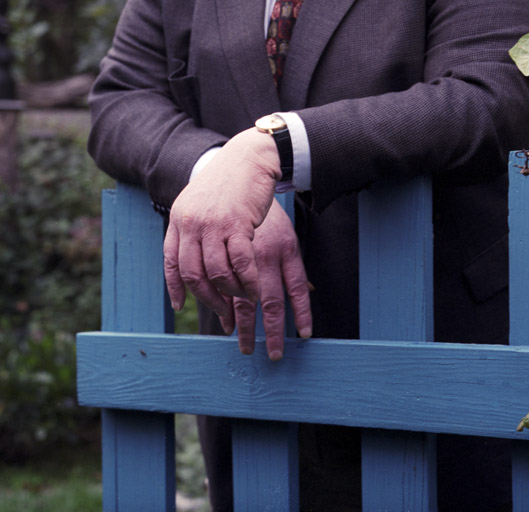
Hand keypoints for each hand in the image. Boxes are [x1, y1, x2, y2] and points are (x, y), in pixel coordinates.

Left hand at [163, 128, 279, 324]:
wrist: (248, 157)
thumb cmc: (228, 182)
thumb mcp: (200, 203)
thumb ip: (193, 228)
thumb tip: (193, 258)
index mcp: (179, 219)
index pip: (171, 262)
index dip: (175, 287)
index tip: (181, 305)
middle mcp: (191, 223)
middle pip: (193, 274)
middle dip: (208, 298)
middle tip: (222, 311)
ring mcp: (213, 224)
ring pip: (217, 272)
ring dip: (232, 292)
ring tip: (244, 297)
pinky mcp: (237, 224)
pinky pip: (241, 263)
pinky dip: (248, 281)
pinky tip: (255, 288)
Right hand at [230, 199, 312, 359]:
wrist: (243, 172)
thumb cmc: (267, 214)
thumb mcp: (286, 235)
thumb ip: (295, 267)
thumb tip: (311, 291)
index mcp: (285, 248)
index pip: (298, 288)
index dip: (303, 313)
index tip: (305, 336)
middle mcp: (265, 253)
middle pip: (271, 301)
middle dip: (272, 332)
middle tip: (271, 356)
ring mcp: (240, 250)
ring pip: (240, 297)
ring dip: (242, 325)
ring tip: (242, 344)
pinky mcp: (216, 245)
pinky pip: (217, 282)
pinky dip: (219, 305)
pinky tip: (219, 320)